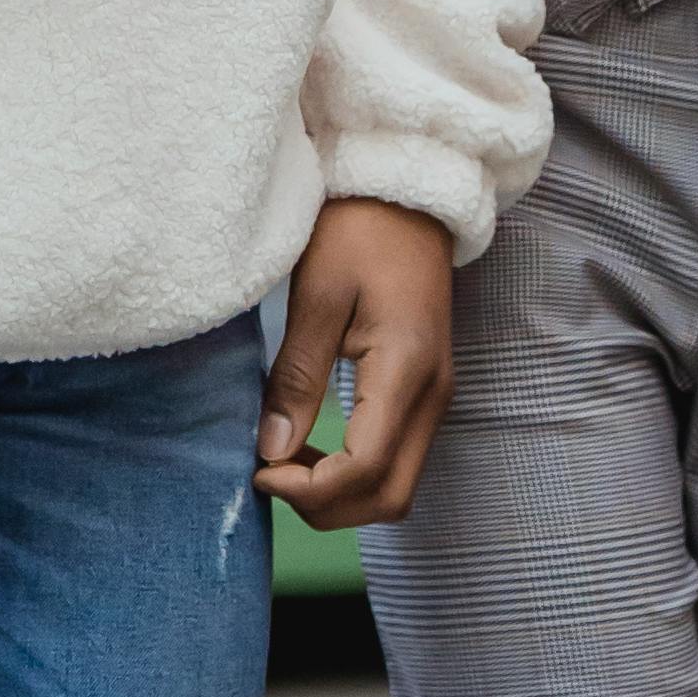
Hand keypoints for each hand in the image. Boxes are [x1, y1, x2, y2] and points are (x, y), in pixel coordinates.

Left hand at [256, 198, 456, 529]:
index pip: (365, 470)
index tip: (260, 470)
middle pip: (389, 497)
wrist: (408, 189)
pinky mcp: (427, 389)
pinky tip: (314, 445)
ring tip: (287, 462)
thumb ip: (297, 377)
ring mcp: (437, 395)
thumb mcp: (318, 295)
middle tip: (271, 476)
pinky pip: (398, 458)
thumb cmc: (359, 230)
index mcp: (408, 371)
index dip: (309, 489)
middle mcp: (434, 395)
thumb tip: (272, 450)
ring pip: (397, 485)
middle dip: (327, 507)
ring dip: (342, 495)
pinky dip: (355, 473)